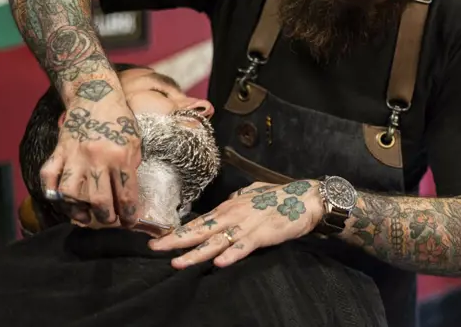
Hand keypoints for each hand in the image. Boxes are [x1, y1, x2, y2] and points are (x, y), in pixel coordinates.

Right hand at [40, 96, 141, 226]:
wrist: (95, 95)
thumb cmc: (119, 121)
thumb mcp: (135, 143)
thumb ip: (131, 167)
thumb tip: (127, 195)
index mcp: (120, 156)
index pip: (126, 195)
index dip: (129, 214)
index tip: (130, 222)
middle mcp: (96, 158)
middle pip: (99, 200)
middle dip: (106, 217)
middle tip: (109, 220)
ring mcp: (74, 156)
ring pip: (71, 194)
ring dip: (79, 210)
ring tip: (86, 216)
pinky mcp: (58, 152)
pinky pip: (48, 178)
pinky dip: (53, 193)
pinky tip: (64, 201)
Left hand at [149, 181, 324, 268]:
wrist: (306, 198)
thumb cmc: (279, 196)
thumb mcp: (252, 195)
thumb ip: (236, 201)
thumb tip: (225, 204)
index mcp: (229, 208)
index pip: (198, 222)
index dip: (177, 232)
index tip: (156, 239)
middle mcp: (233, 215)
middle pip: (200, 231)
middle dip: (176, 242)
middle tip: (154, 249)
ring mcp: (247, 225)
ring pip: (217, 242)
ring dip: (197, 253)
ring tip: (178, 263)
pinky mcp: (263, 234)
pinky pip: (245, 247)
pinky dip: (232, 255)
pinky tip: (219, 263)